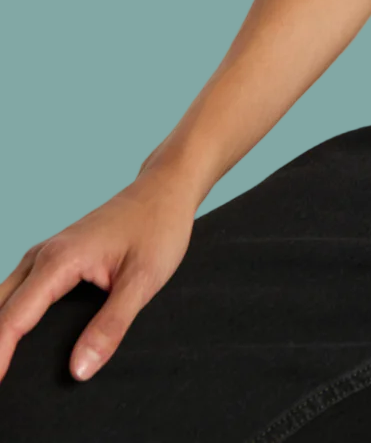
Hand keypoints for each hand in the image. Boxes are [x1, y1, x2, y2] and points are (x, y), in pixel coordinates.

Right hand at [0, 169, 196, 384]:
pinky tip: (16, 337)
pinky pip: (19, 290)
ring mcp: (46, 254)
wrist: (166, 189)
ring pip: (3, 298)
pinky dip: (9, 315)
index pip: (13, 318)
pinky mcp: (54, 258)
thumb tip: (80, 369)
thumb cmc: (158, 227)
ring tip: (3, 365)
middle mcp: (43, 255)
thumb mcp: (143, 281)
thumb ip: (111, 326)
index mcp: (59, 260)